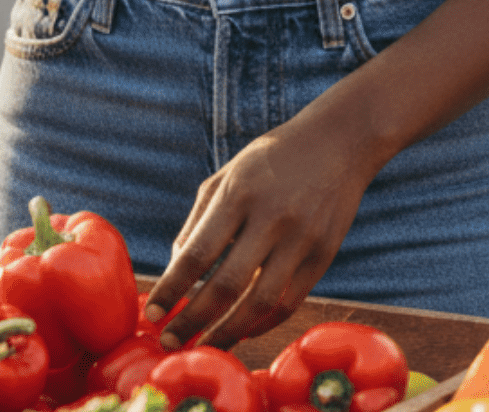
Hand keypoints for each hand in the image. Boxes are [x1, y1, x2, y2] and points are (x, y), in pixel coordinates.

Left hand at [143, 96, 378, 348]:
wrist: (337, 143)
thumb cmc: (271, 159)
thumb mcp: (228, 175)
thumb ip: (199, 221)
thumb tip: (176, 269)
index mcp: (238, 193)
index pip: (198, 252)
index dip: (172, 288)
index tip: (151, 313)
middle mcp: (270, 218)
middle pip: (226, 285)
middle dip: (193, 320)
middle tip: (169, 343)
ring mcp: (300, 239)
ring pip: (260, 303)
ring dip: (228, 332)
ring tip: (205, 346)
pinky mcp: (323, 256)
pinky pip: (289, 303)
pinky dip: (262, 324)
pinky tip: (241, 331)